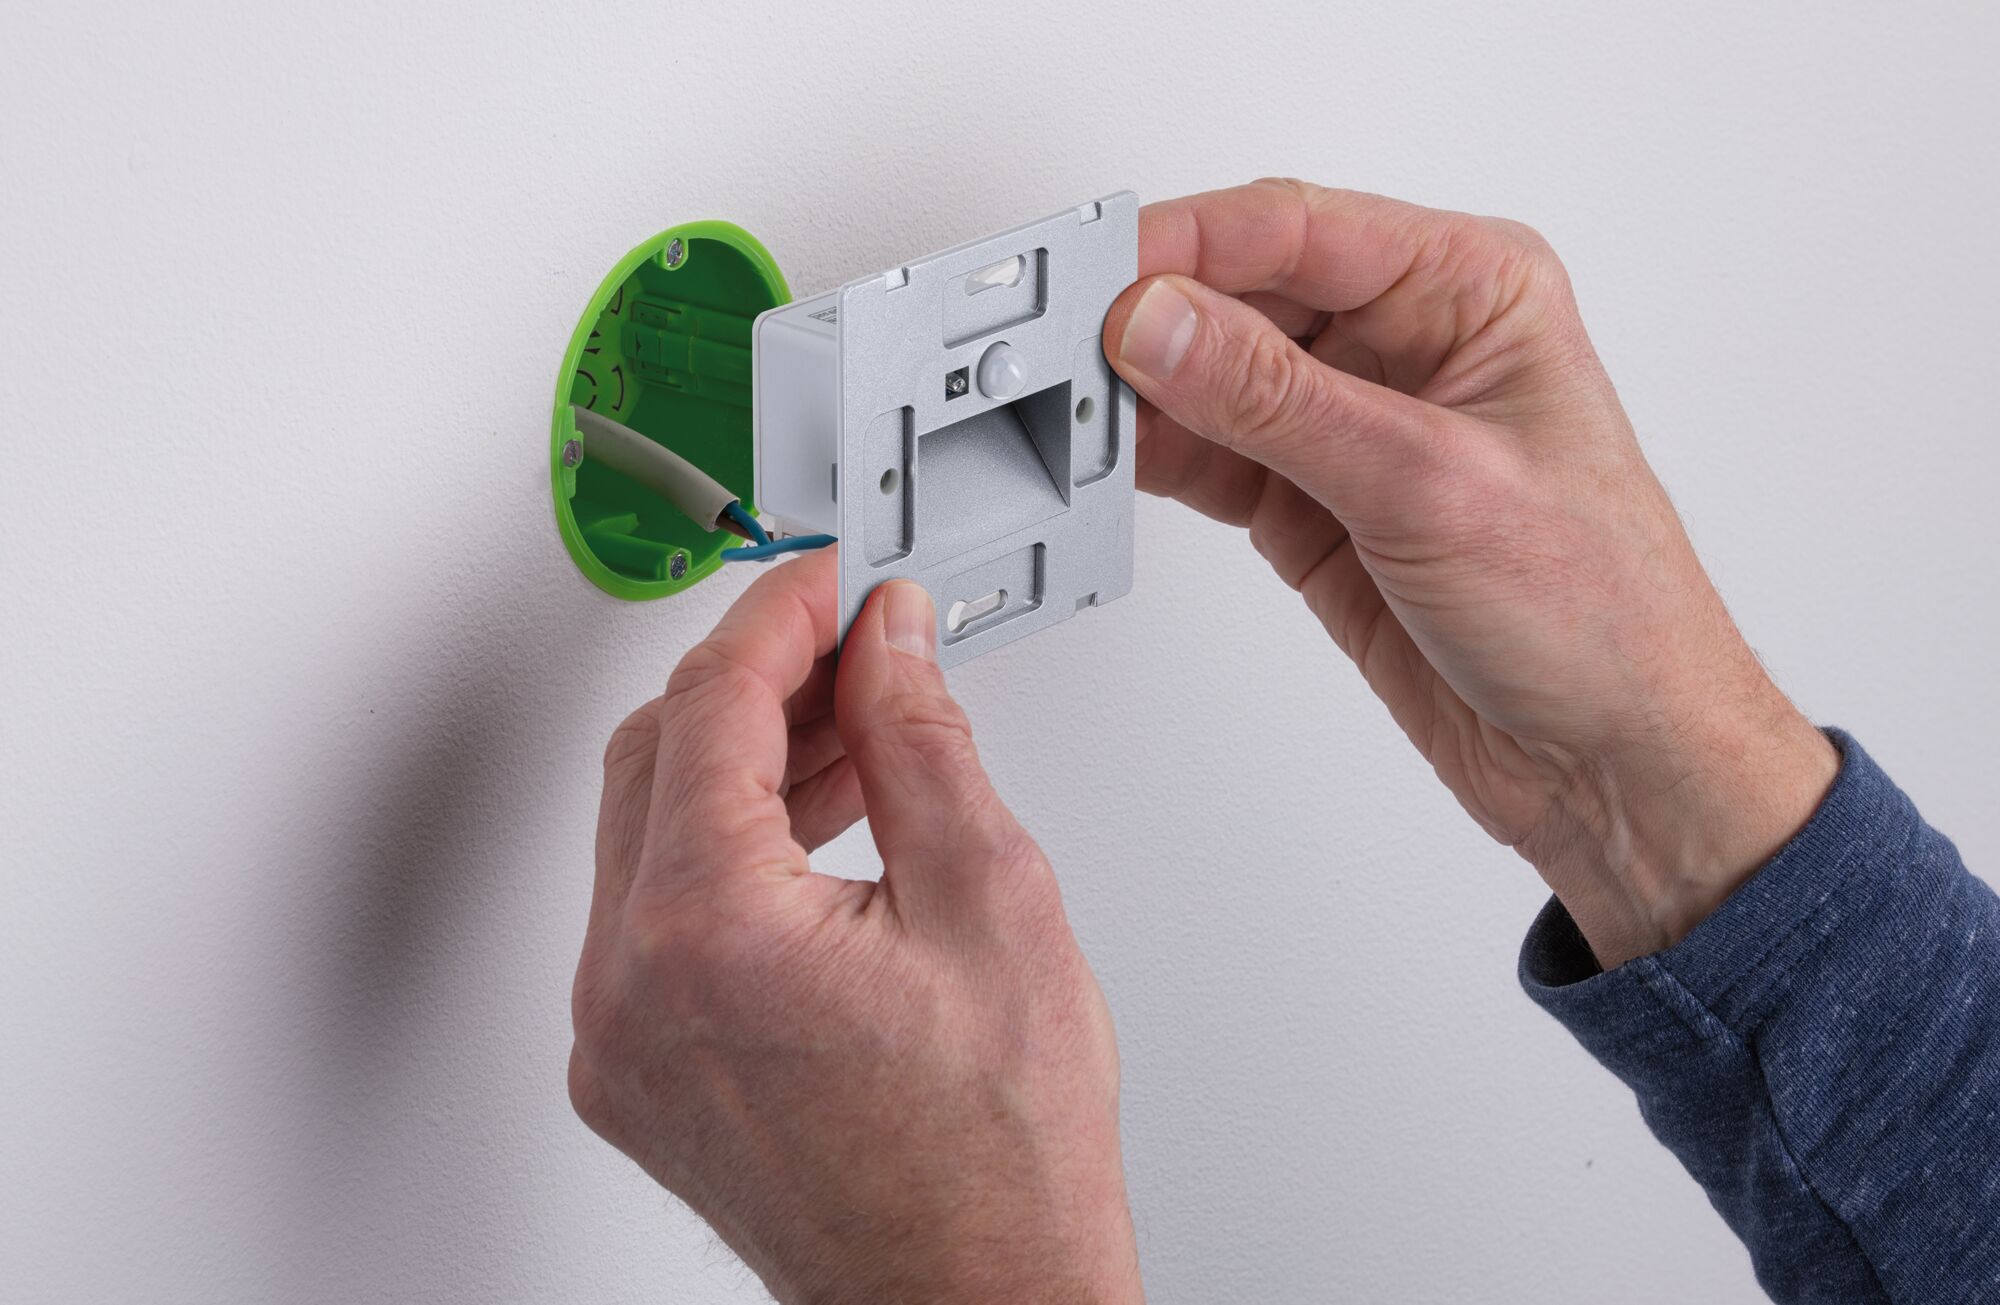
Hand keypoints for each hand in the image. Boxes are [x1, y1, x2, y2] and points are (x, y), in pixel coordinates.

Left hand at [567, 549, 1141, 1304]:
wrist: (975, 1299)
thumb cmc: (998, 1158)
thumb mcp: (992, 900)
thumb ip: (921, 739)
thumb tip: (888, 639)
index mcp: (705, 932)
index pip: (710, 703)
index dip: (781, 615)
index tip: (835, 579)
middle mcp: (630, 988)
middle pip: (660, 755)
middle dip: (757, 678)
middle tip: (854, 643)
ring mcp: (622, 1039)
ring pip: (653, 830)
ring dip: (746, 760)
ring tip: (860, 730)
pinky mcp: (639, 1070)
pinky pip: (660, 913)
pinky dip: (730, 847)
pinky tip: (820, 821)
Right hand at [1106, 179, 1836, 967]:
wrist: (1614, 763)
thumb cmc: (1600, 614)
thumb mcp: (1427, 485)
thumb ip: (1277, 401)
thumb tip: (1161, 325)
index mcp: (1472, 292)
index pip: (1297, 230)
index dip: (1188, 246)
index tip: (1102, 280)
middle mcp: (1411, 345)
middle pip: (1243, 295)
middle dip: (1151, 321)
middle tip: (1064, 352)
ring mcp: (1356, 428)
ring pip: (1215, 377)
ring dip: (1143, 394)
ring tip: (1073, 411)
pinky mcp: (1317, 504)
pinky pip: (1213, 455)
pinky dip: (1156, 458)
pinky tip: (1113, 462)